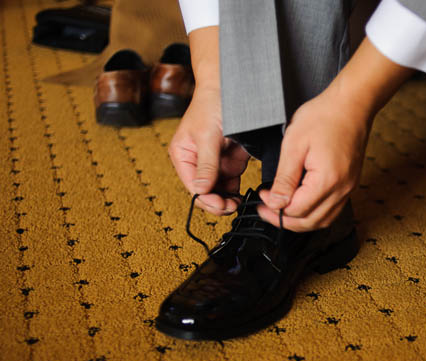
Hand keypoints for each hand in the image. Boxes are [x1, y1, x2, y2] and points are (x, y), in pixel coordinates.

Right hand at [168, 86, 249, 214]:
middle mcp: (196, 162)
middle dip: (217, 202)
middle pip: (205, 192)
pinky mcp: (229, 162)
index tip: (221, 205)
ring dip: (228, 199)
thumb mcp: (207, 135)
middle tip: (233, 207)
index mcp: (183, 156)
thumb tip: (201, 190)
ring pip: (219, 191)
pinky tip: (243, 194)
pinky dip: (236, 191)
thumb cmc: (212, 105)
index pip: (192, 186)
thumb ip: (206, 164)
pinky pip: (231, 183)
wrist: (230, 88)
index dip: (206, 199)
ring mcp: (213, 163)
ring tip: (239, 203)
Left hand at [257, 38, 412, 230]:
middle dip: (285, 220)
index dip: (275, 208)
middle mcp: (341, 190)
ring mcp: (348, 189)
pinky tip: (301, 204)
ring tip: (281, 210)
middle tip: (266, 210)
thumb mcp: (294, 145)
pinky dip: (314, 213)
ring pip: (322, 221)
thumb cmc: (323, 117)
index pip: (297, 210)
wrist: (351, 105)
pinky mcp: (350, 185)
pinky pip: (332, 210)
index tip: (262, 196)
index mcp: (326, 181)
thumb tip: (275, 203)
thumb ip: (284, 178)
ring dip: (300, 220)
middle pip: (310, 222)